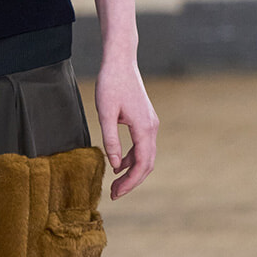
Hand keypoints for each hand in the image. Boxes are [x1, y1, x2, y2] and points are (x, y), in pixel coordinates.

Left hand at [95, 56, 157, 199]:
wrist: (120, 61)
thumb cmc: (110, 84)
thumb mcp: (105, 113)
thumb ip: (110, 140)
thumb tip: (114, 165)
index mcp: (144, 128)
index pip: (141, 164)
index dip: (130, 183)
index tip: (115, 194)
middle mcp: (152, 128)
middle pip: (147, 164)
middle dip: (132, 182)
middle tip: (114, 194)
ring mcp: (151, 124)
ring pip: (146, 156)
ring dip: (132, 171)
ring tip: (115, 184)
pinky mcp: (145, 120)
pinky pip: (142, 146)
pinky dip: (132, 158)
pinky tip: (118, 164)